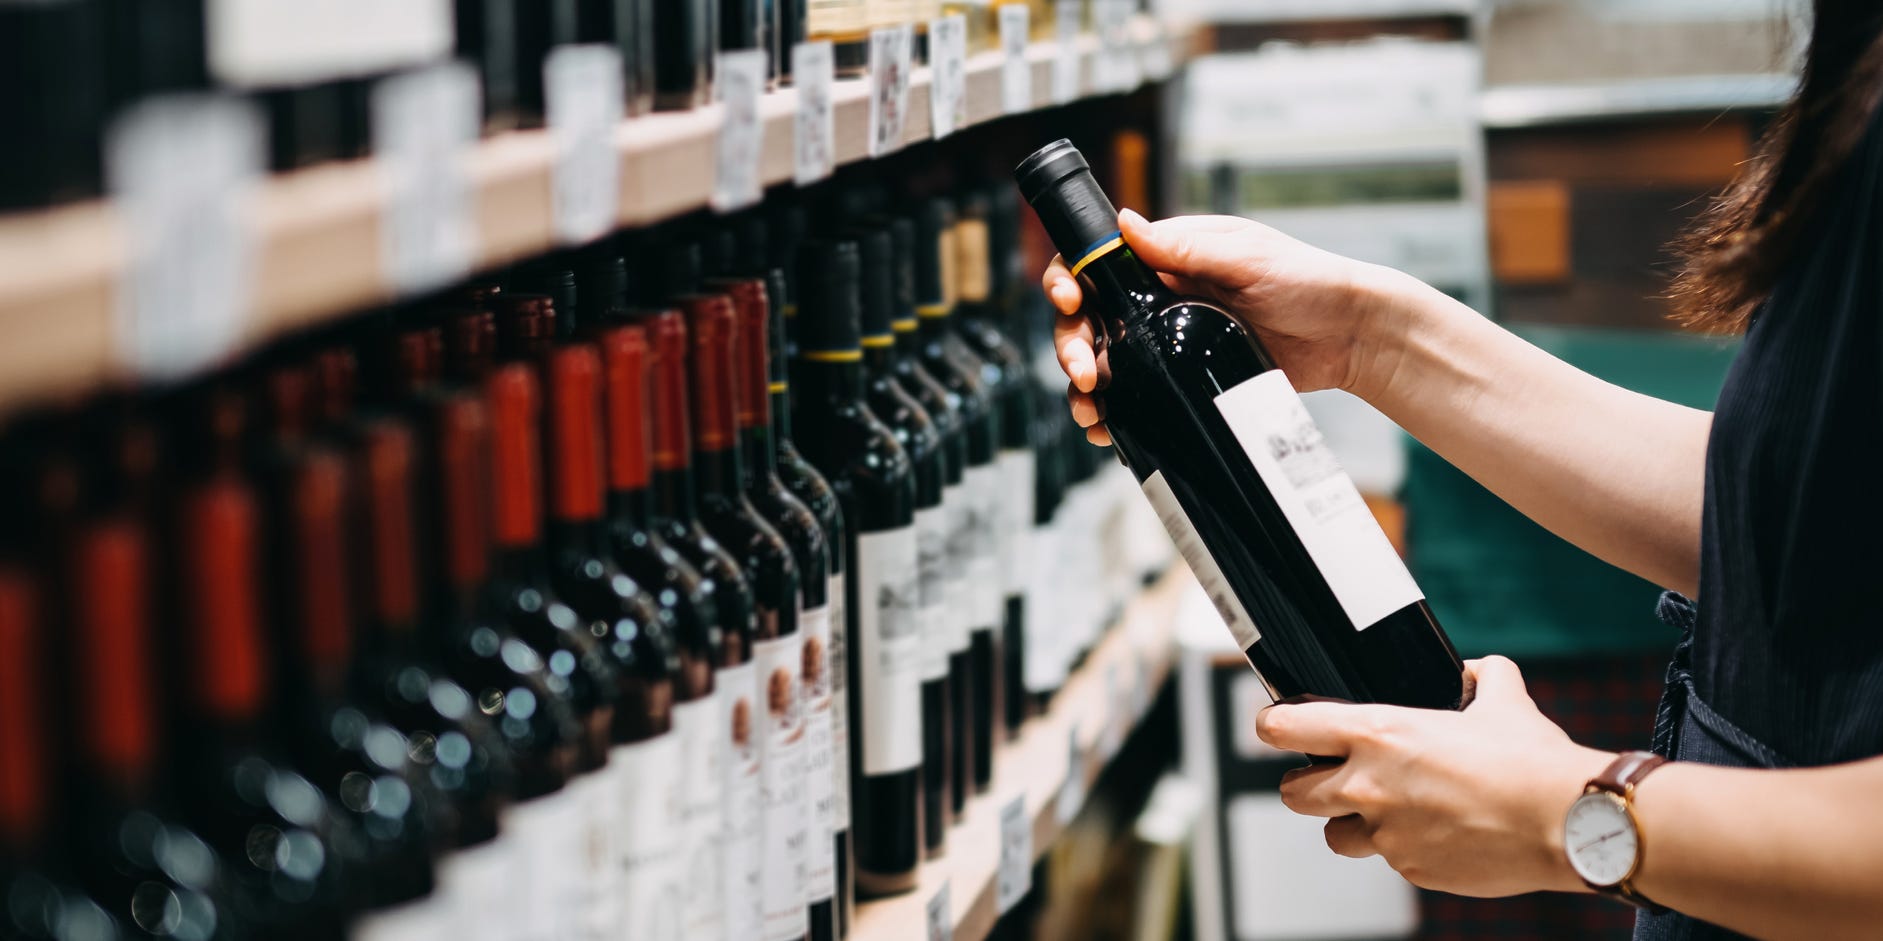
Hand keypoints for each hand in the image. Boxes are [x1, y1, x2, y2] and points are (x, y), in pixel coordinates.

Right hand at [1042, 209, 1423, 445]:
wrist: (1350, 336)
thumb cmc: (1307, 281)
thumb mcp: (1246, 256)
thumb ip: (1186, 247)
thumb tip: (1124, 224)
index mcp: (1166, 259)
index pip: (1096, 264)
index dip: (1069, 282)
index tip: (1069, 302)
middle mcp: (1159, 300)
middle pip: (1089, 321)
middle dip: (1071, 346)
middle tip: (1082, 373)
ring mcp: (1170, 343)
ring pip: (1106, 364)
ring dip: (1085, 389)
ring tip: (1090, 412)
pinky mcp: (1185, 380)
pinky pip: (1138, 396)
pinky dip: (1117, 415)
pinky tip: (1107, 432)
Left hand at [1255, 657, 1615, 897]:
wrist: (1567, 822)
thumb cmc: (1531, 761)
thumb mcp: (1504, 698)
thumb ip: (1482, 676)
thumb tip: (1476, 671)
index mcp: (1378, 733)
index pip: (1287, 727)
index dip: (1273, 725)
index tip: (1274, 725)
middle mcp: (1370, 785)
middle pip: (1294, 791)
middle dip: (1304, 783)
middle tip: (1326, 776)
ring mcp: (1388, 833)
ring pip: (1335, 835)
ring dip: (1348, 823)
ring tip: (1380, 812)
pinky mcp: (1411, 869)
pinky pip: (1389, 859)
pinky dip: (1403, 848)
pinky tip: (1434, 833)